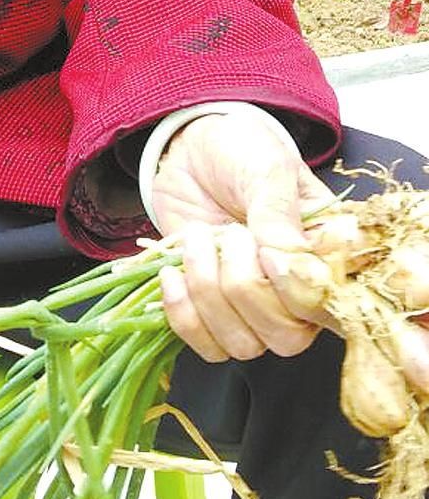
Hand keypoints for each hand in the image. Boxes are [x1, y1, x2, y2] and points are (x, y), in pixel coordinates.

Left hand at [152, 108, 338, 364]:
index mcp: (324, 256)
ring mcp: (254, 308)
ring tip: (197, 241)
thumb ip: (277, 214)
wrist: (191, 152)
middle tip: (230, 234)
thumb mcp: (266, 170)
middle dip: (244, 287)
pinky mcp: (212, 314)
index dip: (294, 289)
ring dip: (208, 292)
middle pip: (286, 337)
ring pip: (242, 345)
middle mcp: (295, 292)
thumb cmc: (241, 154)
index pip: (326, 305)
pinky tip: (173, 273)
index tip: (264, 250)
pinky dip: (182, 312)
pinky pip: (204, 345)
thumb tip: (287, 260)